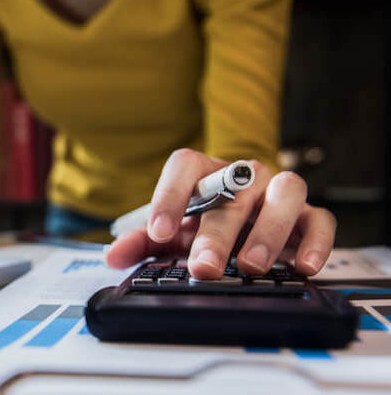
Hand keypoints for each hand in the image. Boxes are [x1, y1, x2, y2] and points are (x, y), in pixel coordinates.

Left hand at [105, 149, 335, 278]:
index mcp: (203, 173)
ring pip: (286, 192)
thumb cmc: (202, 224)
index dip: (169, 197)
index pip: (184, 167)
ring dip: (268, 229)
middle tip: (203, 266)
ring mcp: (277, 192)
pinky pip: (320, 219)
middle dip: (216, 233)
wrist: (241, 227)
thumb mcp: (170, 234)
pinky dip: (316, 242)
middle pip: (233, 191)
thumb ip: (140, 243)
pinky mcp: (307, 215)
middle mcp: (243, 176)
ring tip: (251, 265)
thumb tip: (113, 255)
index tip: (157, 232)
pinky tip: (303, 266)